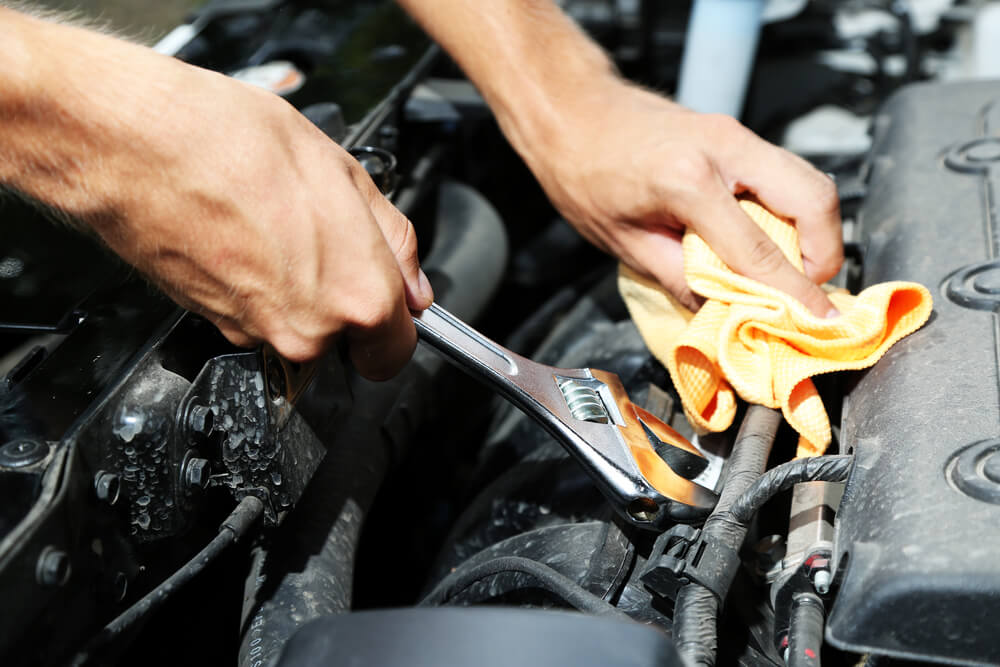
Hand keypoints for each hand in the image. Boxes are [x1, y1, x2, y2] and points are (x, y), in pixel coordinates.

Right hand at [107, 70, 434, 378]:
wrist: (136, 145)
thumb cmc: (233, 144)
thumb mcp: (345, 173)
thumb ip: (392, 240)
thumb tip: (412, 282)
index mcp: (357, 296)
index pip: (397, 351)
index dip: (398, 324)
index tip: (393, 304)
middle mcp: (309, 330)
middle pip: (348, 340)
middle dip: (347, 299)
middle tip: (328, 238)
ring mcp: (257, 333)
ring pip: (301, 328)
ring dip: (300, 289)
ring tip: (279, 226)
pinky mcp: (214, 326)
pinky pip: (258, 318)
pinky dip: (259, 287)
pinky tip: (247, 237)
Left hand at [520, 80, 843, 315]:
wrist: (572, 114)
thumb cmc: (585, 175)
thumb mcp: (624, 242)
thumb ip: (680, 279)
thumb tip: (723, 311)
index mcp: (688, 180)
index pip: (760, 249)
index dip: (794, 292)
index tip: (817, 321)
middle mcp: (725, 147)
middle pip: (814, 198)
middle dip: (824, 252)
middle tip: (805, 290)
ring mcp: (735, 134)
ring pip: (809, 181)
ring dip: (813, 230)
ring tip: (789, 269)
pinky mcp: (736, 134)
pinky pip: (786, 174)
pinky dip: (793, 210)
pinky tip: (770, 239)